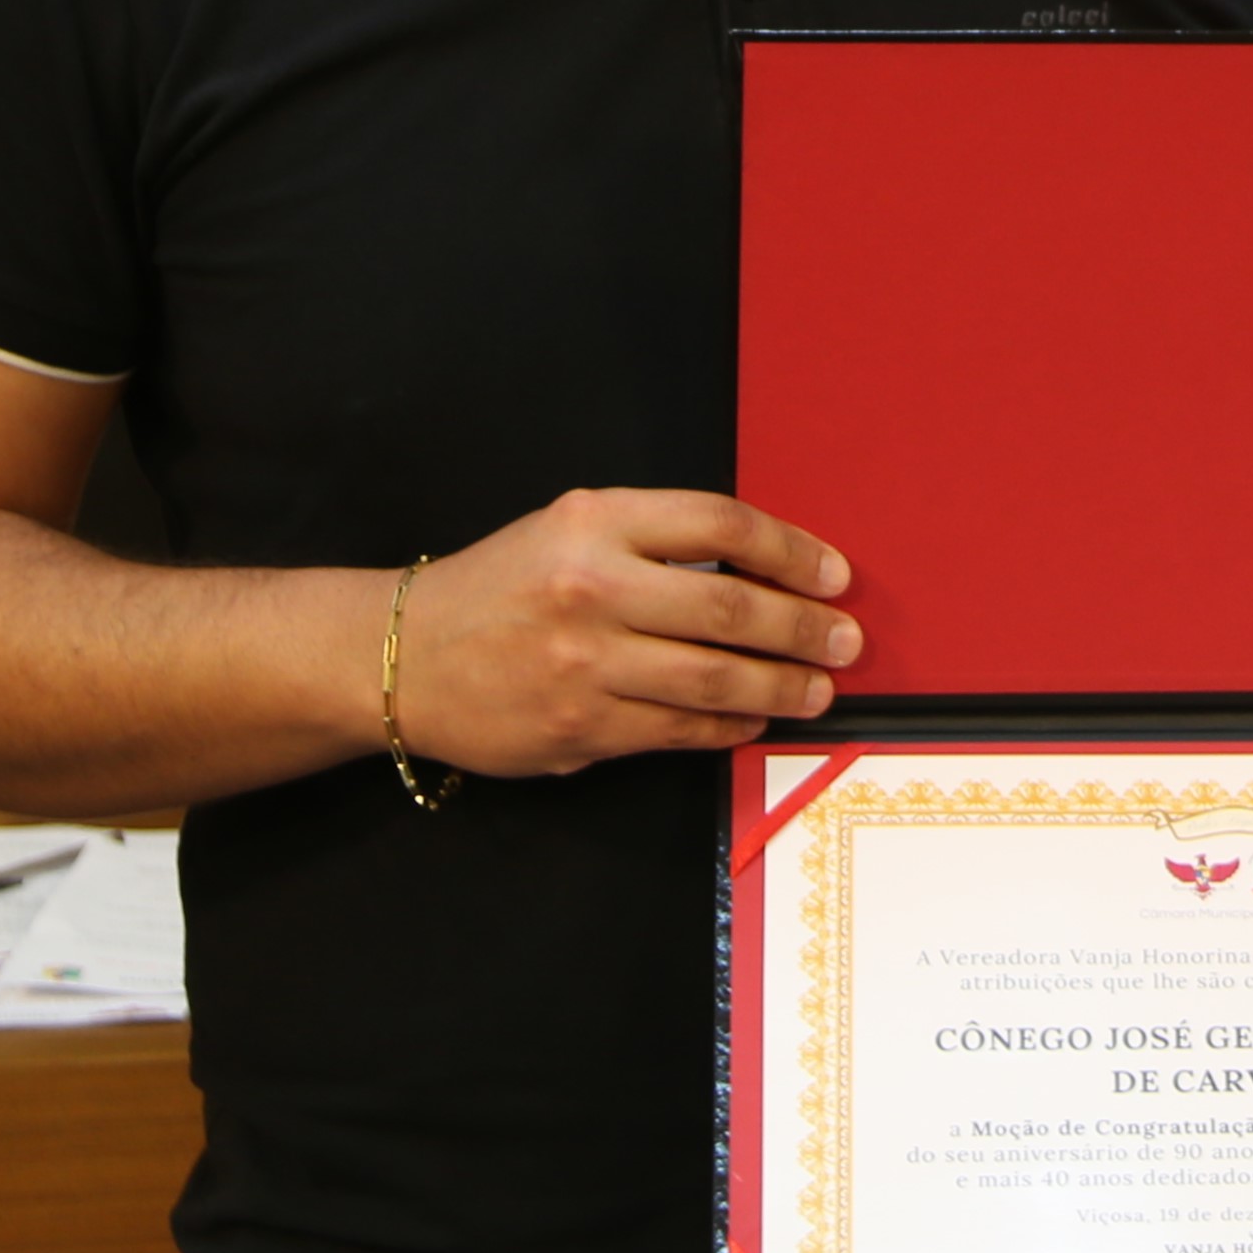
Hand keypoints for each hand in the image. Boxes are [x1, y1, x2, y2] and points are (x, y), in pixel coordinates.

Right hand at [387, 489, 856, 775]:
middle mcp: (592, 588)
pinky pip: (679, 731)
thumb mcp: (571, 528)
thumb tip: (765, 569)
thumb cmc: (502, 586)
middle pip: (732, 606)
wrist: (405, 656)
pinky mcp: (579, 728)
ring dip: (782, 685)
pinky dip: (729, 727)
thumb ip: (656, 539)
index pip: (722, 524)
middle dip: (805, 627)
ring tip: (818, 688)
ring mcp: (585, 664)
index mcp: (595, 522)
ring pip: (715, 678)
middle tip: (846, 639)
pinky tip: (755, 720)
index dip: (791, 550)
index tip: (833, 574)